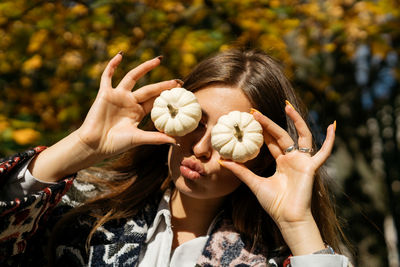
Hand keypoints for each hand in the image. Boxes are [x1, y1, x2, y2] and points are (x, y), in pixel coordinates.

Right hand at [76, 53, 178, 158]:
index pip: (155, 101)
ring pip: (133, 77)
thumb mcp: (138, 138)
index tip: (181, 92)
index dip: (167, 95)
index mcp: (138, 112)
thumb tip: (176, 142)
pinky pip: (107, 76)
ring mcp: (117, 96)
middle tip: (178, 81)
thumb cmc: (115, 144)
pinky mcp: (105, 93)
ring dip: (145, 68)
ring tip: (159, 60)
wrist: (95, 145)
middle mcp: (129, 102)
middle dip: (163, 85)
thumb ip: (156, 138)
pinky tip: (120, 55)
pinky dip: (112, 65)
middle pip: (149, 89)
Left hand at [219, 104, 335, 253]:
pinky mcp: (311, 167)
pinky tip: (333, 125)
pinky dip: (330, 140)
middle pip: (281, 135)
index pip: (271, 140)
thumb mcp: (254, 183)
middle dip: (269, 123)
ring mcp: (303, 161)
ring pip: (302, 135)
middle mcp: (293, 158)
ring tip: (287, 106)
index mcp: (282, 162)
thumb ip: (241, 171)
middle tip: (255, 112)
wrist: (288, 219)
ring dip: (296, 121)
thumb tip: (222, 161)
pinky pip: (324, 152)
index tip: (250, 118)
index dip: (261, 130)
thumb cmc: (274, 204)